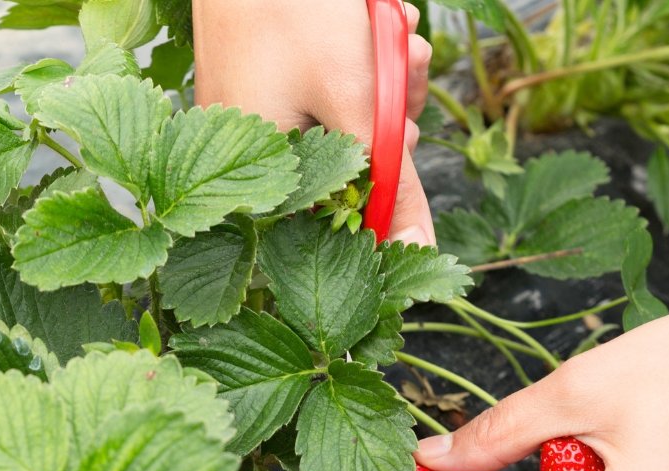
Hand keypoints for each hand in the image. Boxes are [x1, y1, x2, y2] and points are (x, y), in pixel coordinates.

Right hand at [192, 0, 435, 243]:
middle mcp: (251, 154)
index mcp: (256, 175)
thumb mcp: (357, 98)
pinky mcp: (269, 87)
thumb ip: (391, 179)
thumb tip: (417, 250)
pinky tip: (372, 27)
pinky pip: (329, 96)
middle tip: (402, 66)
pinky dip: (362, 65)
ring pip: (348, 125)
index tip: (405, 138)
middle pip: (349, 169)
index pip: (336, 219)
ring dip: (385, 84)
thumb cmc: (293, 12)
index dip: (385, 186)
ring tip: (390, 33)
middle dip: (391, 119)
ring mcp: (259, 118)